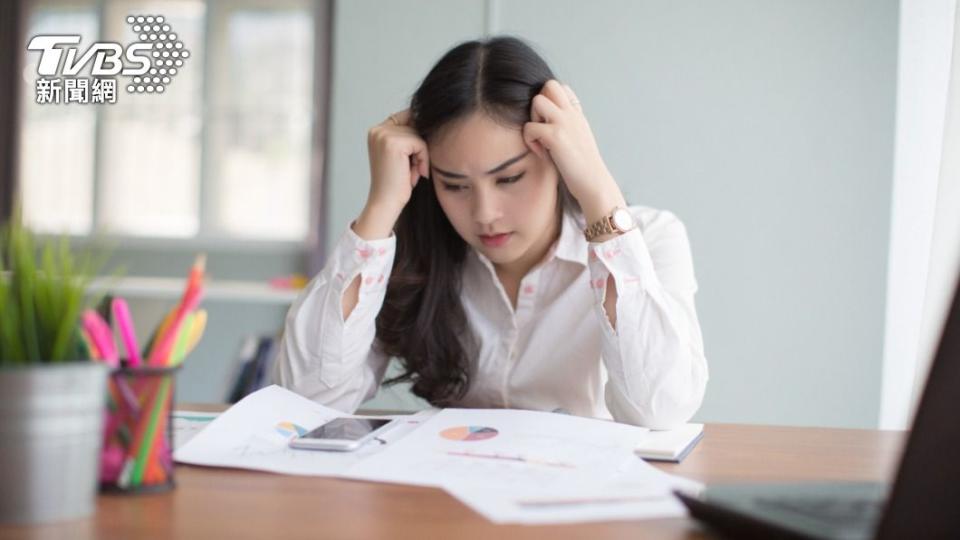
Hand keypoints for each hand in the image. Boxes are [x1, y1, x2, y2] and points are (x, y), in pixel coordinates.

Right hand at [357, 109, 429, 238]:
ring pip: (419, 135)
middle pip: (414, 124)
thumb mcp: (401, 156)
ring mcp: (384, 135)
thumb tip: (430, 120)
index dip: (417, 133)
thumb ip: (408, 137)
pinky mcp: (393, 143)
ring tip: (413, 171)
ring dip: (422, 155)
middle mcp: (377, 130)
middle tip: (413, 168)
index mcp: (376, 131)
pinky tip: (417, 173)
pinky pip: (421, 144)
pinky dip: (423, 159)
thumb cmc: (396, 183)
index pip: (406, 116)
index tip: (417, 154)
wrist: (386, 203)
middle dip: (419, 147)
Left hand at [522, 80, 617, 204]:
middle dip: (539, 104)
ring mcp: (565, 123)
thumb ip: (568, 126)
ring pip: (537, 101)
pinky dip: (531, 141)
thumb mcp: (579, 138)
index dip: (550, 101)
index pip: (561, 88)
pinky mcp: (556, 137)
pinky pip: (530, 127)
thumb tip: (549, 123)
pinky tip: (543, 154)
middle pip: (549, 85)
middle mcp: (572, 114)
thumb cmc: (583, 167)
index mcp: (577, 114)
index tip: (551, 123)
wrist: (593, 183)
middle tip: (542, 126)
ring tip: (541, 139)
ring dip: (533, 119)